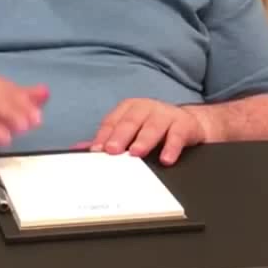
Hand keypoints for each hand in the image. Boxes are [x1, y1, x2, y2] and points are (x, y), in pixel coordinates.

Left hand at [89, 98, 208, 164]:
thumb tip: (79, 149)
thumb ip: (107, 140)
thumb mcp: (131, 131)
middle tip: (112, 150)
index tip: (96, 150)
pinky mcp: (184, 124)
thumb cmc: (153, 128)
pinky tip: (166, 159)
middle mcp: (146, 108)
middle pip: (131, 121)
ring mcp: (166, 114)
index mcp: (129, 109)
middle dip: (121, 135)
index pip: (113, 121)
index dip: (104, 135)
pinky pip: (177, 135)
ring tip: (136, 152)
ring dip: (144, 139)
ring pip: (153, 126)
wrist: (188, 124)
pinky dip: (171, 147)